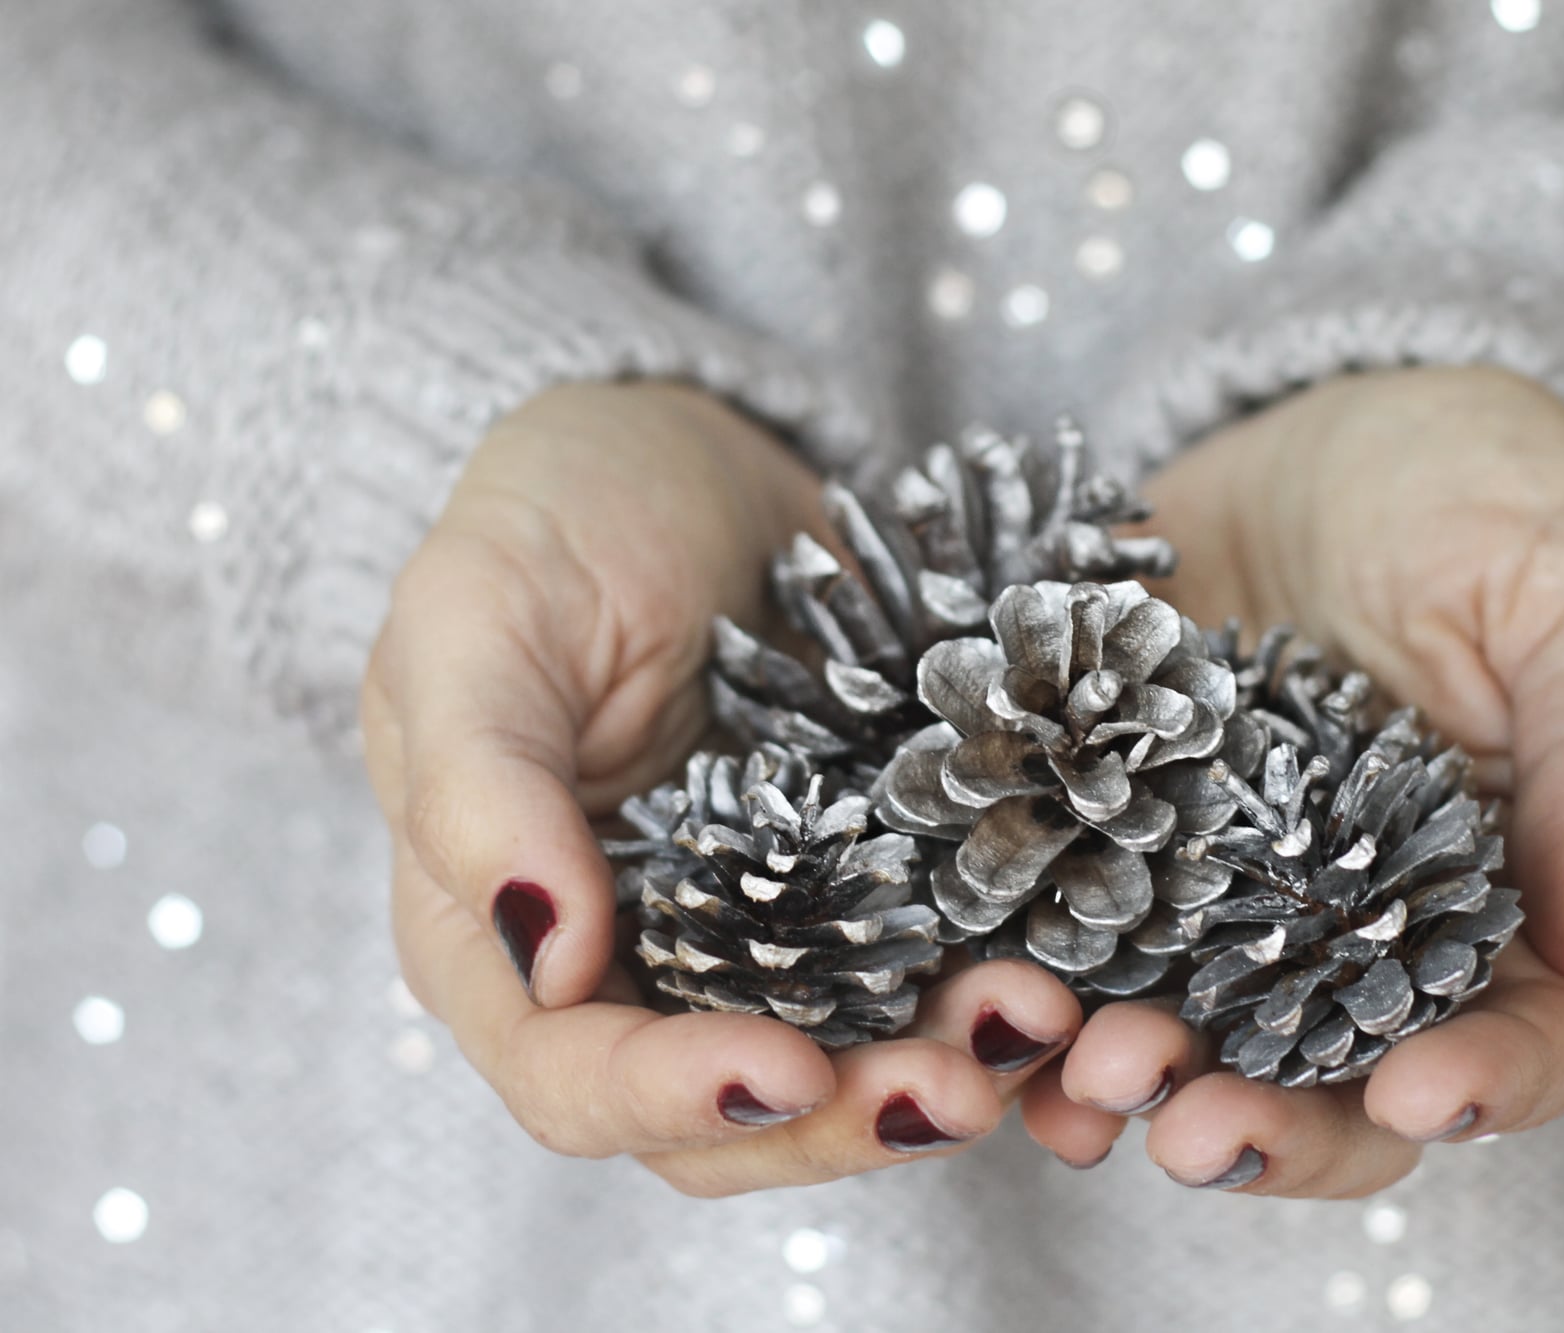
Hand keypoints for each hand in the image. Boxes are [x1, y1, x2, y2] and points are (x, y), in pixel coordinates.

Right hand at [360, 381, 1082, 1194]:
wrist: (699, 456)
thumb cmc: (557, 521)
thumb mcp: (478, 619)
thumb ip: (480, 787)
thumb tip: (541, 953)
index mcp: (501, 940)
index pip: (572, 1077)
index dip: (675, 1098)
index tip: (791, 1067)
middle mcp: (638, 970)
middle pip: (731, 1114)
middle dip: (846, 1119)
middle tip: (965, 1084)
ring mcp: (768, 940)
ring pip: (851, 1069)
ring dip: (947, 1070)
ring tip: (1046, 1022)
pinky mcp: (875, 893)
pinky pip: (938, 976)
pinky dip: (1000, 987)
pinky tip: (1075, 968)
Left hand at [1019, 366, 1563, 1193]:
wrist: (1317, 438)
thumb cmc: (1491, 496)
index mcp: (1508, 899)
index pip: (1525, 1034)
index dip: (1482, 1085)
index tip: (1417, 1094)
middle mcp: (1361, 931)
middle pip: (1335, 1080)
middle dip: (1270, 1125)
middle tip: (1197, 1130)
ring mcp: (1225, 899)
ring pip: (1190, 1037)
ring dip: (1136, 1084)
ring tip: (1081, 1083)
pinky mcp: (1113, 843)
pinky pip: (1069, 940)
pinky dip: (1029, 993)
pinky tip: (991, 1011)